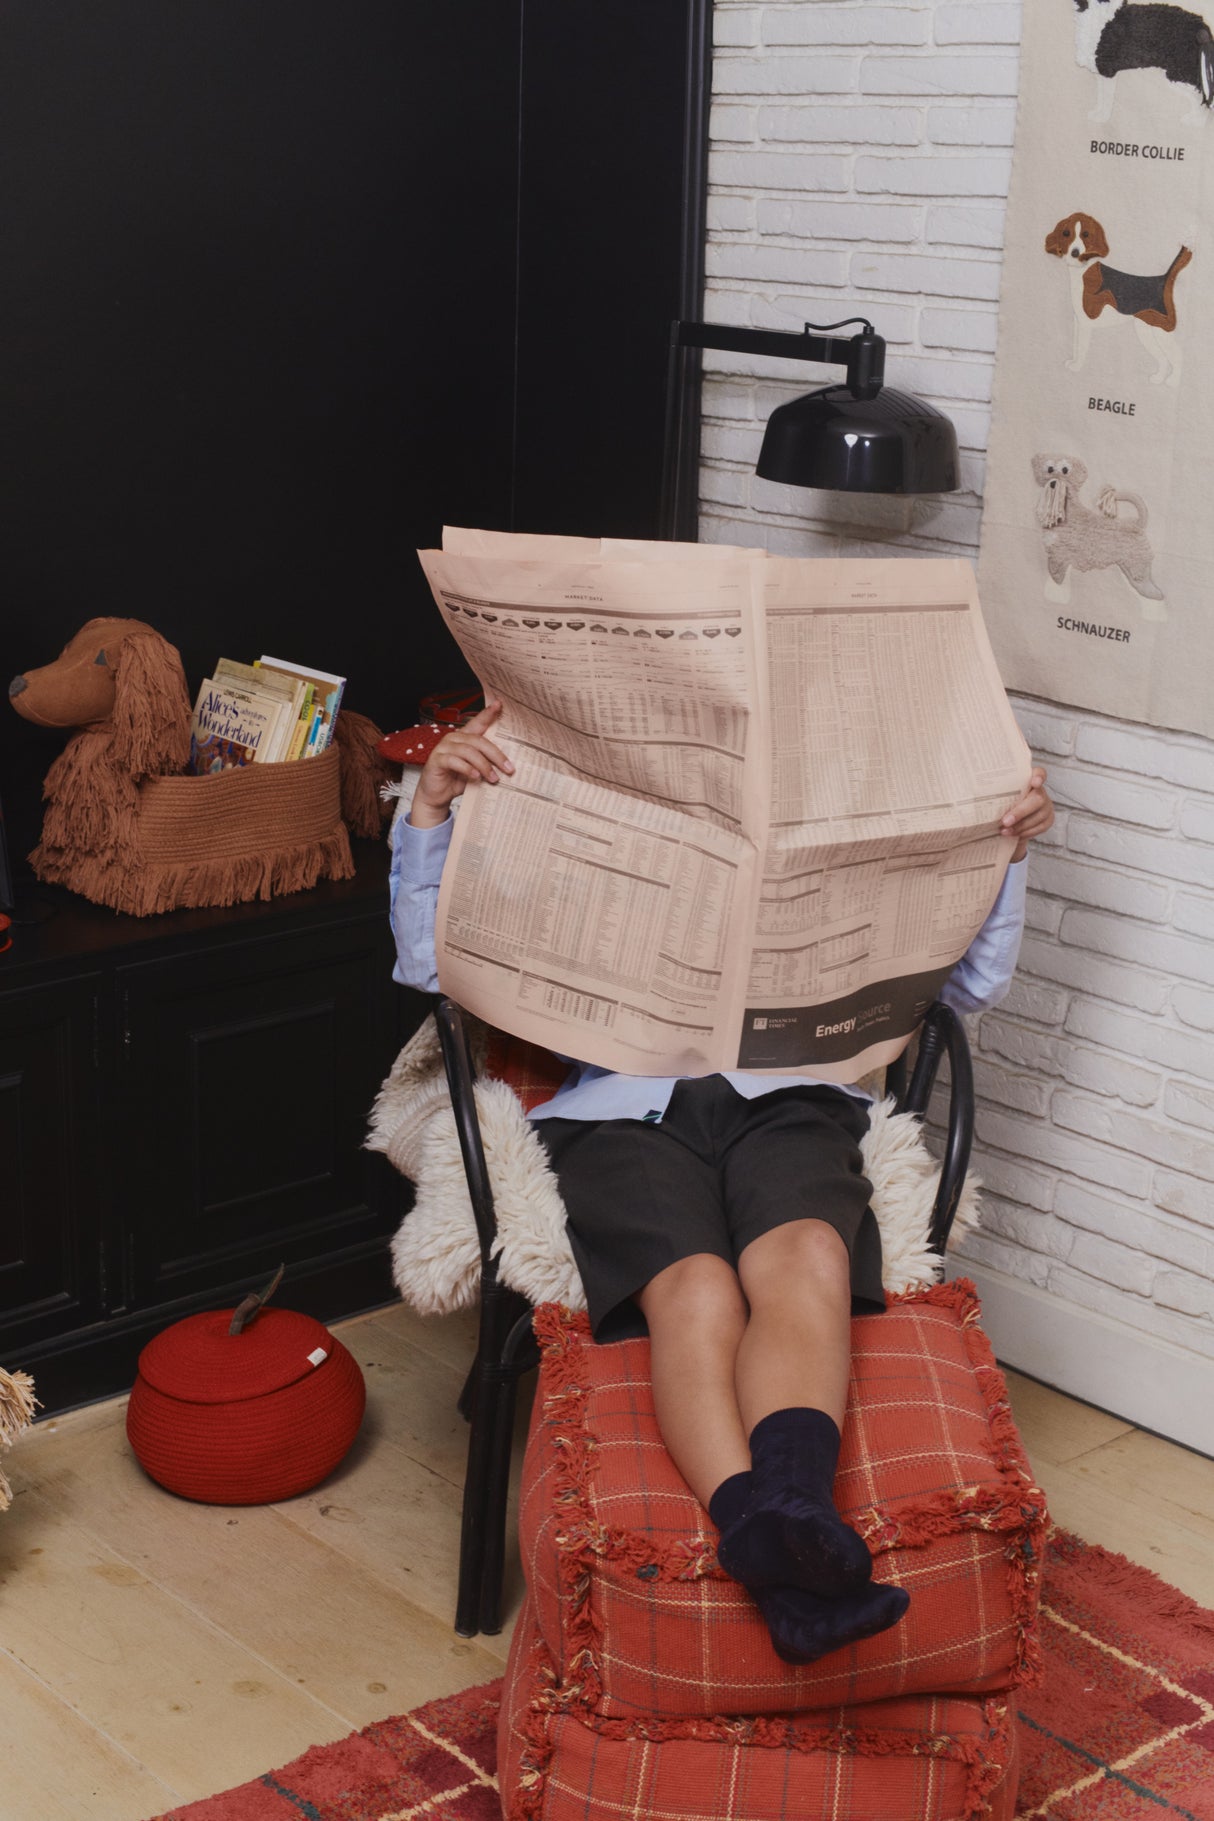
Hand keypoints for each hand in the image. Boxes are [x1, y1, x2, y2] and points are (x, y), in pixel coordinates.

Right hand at [409, 700, 513, 828]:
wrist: (437, 796)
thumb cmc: (457, 781)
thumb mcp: (476, 771)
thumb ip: (487, 764)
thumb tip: (508, 766)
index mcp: (464, 737)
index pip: (478, 722)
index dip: (488, 713)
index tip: (499, 704)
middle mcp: (453, 738)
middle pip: (478, 740)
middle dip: (496, 754)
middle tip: (508, 768)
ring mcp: (443, 748)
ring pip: (468, 751)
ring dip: (484, 765)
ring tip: (494, 778)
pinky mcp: (436, 760)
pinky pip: (454, 761)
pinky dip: (468, 769)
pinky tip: (476, 777)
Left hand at [1002, 766, 1053, 863]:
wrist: (1010, 819)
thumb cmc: (1002, 803)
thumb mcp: (998, 794)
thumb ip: (994, 791)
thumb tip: (969, 791)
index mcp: (1029, 780)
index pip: (1039, 773)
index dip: (1039, 776)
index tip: (1034, 782)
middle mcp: (1041, 791)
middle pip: (1038, 799)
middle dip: (1020, 812)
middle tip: (1004, 821)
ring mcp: (1046, 806)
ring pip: (1039, 816)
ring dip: (1020, 826)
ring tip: (1004, 831)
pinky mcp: (1048, 819)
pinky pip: (1040, 827)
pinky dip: (1025, 832)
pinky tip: (1014, 834)